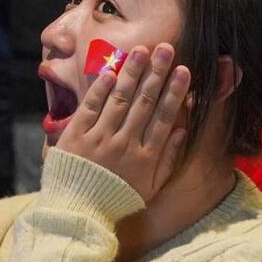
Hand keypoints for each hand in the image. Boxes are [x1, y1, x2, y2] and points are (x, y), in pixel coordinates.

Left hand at [55, 44, 190, 203]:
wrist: (77, 212)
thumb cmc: (117, 198)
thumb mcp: (150, 187)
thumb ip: (167, 159)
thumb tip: (182, 131)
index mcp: (145, 157)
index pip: (164, 118)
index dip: (175, 93)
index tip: (185, 71)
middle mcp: (124, 144)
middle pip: (144, 102)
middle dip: (157, 74)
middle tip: (167, 49)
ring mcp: (99, 138)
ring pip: (119, 99)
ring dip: (131, 73)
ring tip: (142, 50)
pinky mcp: (76, 136)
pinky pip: (90, 107)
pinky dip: (100, 89)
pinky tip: (111, 71)